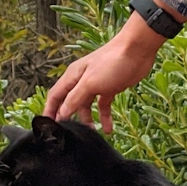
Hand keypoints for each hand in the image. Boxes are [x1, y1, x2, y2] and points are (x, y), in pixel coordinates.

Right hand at [44, 12, 166, 131]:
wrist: (138, 50)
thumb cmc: (111, 63)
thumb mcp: (90, 83)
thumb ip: (74, 99)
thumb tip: (61, 114)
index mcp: (73, 76)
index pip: (55, 96)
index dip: (50, 111)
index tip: (49, 128)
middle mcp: (82, 80)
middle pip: (70, 102)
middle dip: (70, 118)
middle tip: (72, 134)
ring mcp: (96, 84)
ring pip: (87, 105)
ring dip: (87, 119)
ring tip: (91, 133)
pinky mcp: (110, 88)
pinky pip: (103, 105)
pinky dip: (104, 117)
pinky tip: (108, 129)